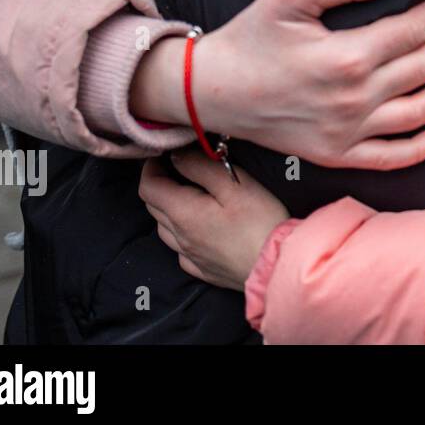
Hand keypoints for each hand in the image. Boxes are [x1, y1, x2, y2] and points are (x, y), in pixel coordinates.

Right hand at [131, 0, 424, 170]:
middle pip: (421, 69)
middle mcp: (354, 99)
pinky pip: (390, 158)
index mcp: (346, 56)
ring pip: (417, 114)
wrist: (212, 90)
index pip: (411, 31)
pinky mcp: (336, 154)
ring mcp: (347, 131)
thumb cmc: (250, 37)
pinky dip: (421, 148)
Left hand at [140, 149, 288, 291]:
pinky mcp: (204, 270)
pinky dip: (181, 235)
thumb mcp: (234, 184)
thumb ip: (201, 167)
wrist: (276, 266)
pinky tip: (197, 231)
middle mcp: (180, 237)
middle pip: (153, 207)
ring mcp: (190, 256)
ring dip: (167, 210)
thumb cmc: (260, 222)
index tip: (164, 155)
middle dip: (159, 184)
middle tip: (178, 169)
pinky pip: (180, 251)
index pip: (149, 187)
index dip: (151, 167)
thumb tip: (176, 156)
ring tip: (187, 197)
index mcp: (183, 213)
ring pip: (164, 230)